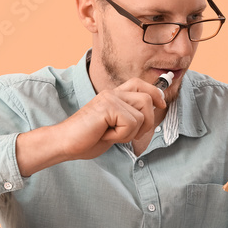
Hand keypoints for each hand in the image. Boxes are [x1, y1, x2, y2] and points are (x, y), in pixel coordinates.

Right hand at [15, 79, 166, 175]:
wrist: (65, 143)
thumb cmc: (87, 139)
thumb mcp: (114, 127)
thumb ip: (129, 119)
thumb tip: (151, 115)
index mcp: (113, 95)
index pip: (140, 84)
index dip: (155, 92)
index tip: (162, 104)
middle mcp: (112, 93)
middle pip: (147, 100)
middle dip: (146, 122)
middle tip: (129, 135)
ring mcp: (109, 98)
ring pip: (141, 114)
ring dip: (131, 132)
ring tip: (113, 135)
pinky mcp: (107, 106)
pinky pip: (130, 122)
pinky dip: (122, 135)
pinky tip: (106, 135)